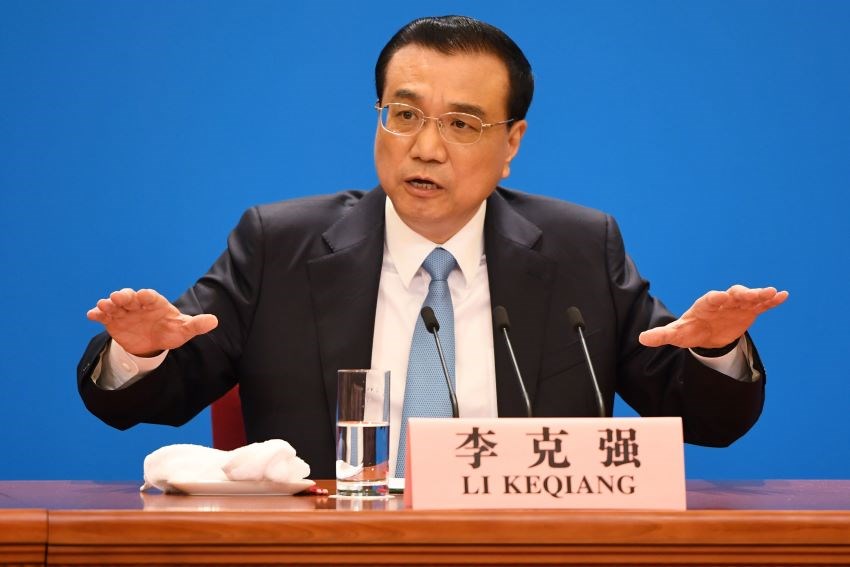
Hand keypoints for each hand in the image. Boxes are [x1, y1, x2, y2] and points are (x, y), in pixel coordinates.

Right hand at [86, 288, 217, 356]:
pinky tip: (91, 315)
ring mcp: (124, 311)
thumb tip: (214, 321)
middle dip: (124, 296)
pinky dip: (97, 314)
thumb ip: (196, 325)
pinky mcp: (112, 321)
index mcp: (155, 302)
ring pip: (114, 304)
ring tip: (103, 306)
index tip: (143, 296)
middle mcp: (137, 304)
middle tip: (117, 297)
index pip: (150, 296)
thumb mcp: (183, 330)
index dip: (146, 296)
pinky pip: (103, 316)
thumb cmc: (170, 331)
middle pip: (129, 297)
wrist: (153, 342)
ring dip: (108, 304)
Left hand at [639, 285, 788, 348]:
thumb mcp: (677, 334)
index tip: (721, 296)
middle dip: (742, 294)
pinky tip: (783, 296)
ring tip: (772, 292)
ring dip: (759, 294)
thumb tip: (642, 339)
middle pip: (732, 295)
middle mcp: (722, 301)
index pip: (710, 299)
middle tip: (753, 293)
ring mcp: (737, 305)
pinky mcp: (749, 311)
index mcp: (704, 305)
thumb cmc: (690, 330)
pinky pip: (761, 305)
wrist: (706, 334)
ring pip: (749, 297)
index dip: (716, 298)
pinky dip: (771, 300)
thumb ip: (662, 335)